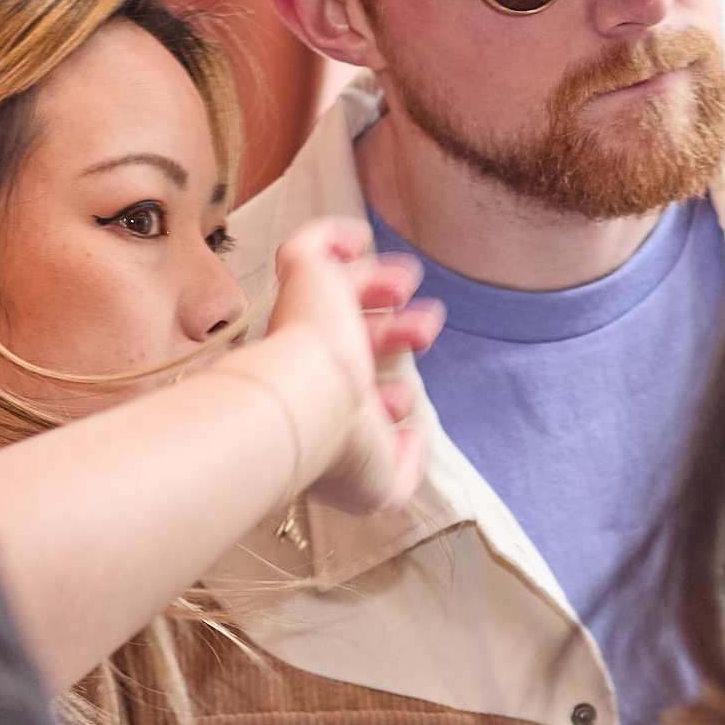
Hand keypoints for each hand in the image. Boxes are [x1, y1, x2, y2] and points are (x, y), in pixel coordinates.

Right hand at [260, 216, 442, 516]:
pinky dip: (333, 237)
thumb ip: (403, 471)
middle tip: (424, 332)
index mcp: (316, 409)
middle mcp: (302, 363)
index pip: (345, 394)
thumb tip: (413, 443)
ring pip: (336, 292)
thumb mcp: (382, 486)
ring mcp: (300, 318)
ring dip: (378, 286)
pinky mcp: (301, 279)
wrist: (308, 404)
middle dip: (393, 335)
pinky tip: (360, 240)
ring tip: (409, 285)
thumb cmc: (340, 449)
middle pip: (348, 338)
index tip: (402, 405)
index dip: (380, 398)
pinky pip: (307, 247)